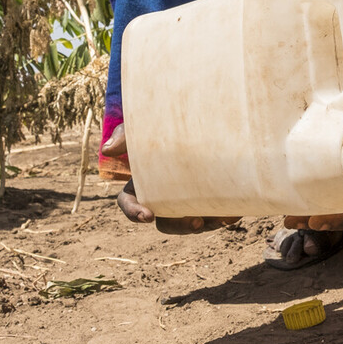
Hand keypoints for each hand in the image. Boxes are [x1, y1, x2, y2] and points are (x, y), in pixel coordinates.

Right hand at [105, 124, 236, 233]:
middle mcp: (162, 195)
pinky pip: (215, 214)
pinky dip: (225, 216)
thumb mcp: (143, 127)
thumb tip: (107, 149)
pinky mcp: (207, 197)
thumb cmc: (161, 124)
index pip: (128, 203)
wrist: (198, 116)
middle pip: (165, 221)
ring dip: (206, 225)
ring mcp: (186, 198)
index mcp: (140, 182)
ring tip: (222, 219)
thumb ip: (127, 134)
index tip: (148, 217)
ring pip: (192, 222)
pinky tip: (235, 213)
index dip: (134, 213)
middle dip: (179, 227)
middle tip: (195, 223)